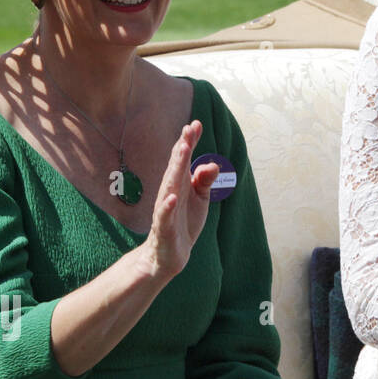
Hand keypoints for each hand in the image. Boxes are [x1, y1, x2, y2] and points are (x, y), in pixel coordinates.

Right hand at [142, 121, 218, 281]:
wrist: (169, 255)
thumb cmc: (184, 222)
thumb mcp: (200, 199)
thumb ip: (205, 180)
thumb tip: (213, 164)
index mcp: (180, 184)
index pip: (183, 160)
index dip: (189, 142)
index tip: (196, 124)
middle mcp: (170, 193)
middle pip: (176, 168)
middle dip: (182, 149)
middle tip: (188, 130)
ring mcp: (165, 210)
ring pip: (169, 187)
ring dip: (175, 169)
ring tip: (182, 151)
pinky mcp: (164, 229)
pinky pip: (164, 217)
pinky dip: (166, 207)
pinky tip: (171, 197)